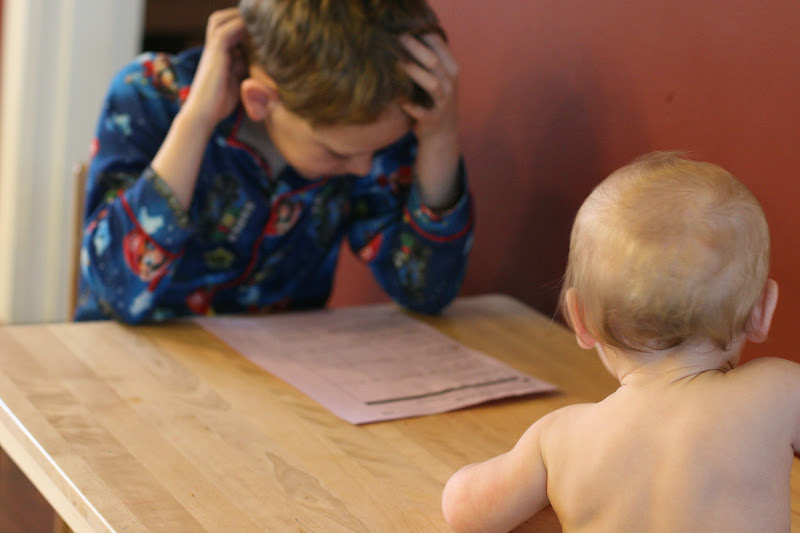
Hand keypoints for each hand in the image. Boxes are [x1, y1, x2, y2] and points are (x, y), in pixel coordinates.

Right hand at [181, 8, 247, 132]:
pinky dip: (239, 27)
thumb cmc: (218, 104)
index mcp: (218, 54)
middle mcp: (213, 48)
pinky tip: (255, 32)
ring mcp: (212, 50)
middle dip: (237, 16)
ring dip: (238, 17)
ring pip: (220, 20)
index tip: (260, 29)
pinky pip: (225, 32)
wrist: (202, 115)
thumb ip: (243, 70)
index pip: (227, 29)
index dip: (241, 25)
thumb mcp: (236, 83)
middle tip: (257, 22)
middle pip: (220, 19)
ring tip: (257, 22)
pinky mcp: (214, 55)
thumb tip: (256, 64)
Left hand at [399, 33, 458, 142]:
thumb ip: (430, 59)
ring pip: (431, 83)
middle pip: (434, 61)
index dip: (424, 35)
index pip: (441, 46)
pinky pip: (419, 111)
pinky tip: (395, 95)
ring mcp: (443, 102)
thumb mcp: (440, 76)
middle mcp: (450, 84)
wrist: (442, 133)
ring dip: (414, 72)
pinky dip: (407, 103)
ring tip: (397, 62)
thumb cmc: (435, 98)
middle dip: (416, 48)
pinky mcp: (432, 119)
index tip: (406, 28)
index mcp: (452, 70)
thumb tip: (408, 35)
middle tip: (398, 39)